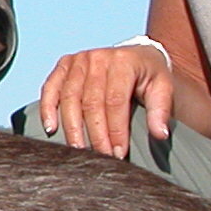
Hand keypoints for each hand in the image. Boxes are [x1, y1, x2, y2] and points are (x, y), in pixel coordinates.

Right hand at [38, 41, 173, 158]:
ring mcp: (78, 60)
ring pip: (69, 98)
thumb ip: (160, 111)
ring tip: (78, 150)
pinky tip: (50, 128)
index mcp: (122, 61)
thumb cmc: (148, 74)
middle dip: (95, 134)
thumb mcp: (163, 87)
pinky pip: (50, 88)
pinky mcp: (64, 65)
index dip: (116, 130)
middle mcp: (97, 58)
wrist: (135, 54)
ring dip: (72, 127)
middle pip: (91, 102)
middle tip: (100, 157)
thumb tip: (160, 134)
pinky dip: (47, 109)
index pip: (115, 101)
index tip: (118, 153)